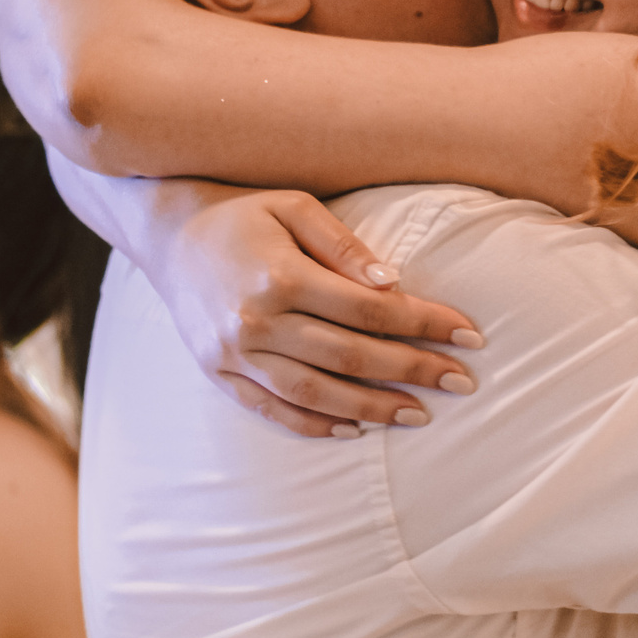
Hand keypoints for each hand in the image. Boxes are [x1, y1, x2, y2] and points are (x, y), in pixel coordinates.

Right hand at [156, 188, 483, 437]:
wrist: (167, 233)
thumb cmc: (243, 213)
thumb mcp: (295, 207)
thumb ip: (344, 246)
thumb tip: (393, 284)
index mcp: (281, 277)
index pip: (371, 310)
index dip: (426, 324)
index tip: (470, 335)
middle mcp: (255, 322)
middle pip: (350, 356)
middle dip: (413, 370)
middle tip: (463, 381)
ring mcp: (233, 354)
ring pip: (314, 393)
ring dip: (371, 408)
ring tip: (418, 414)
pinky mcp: (217, 373)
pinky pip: (271, 409)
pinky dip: (314, 424)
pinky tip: (354, 430)